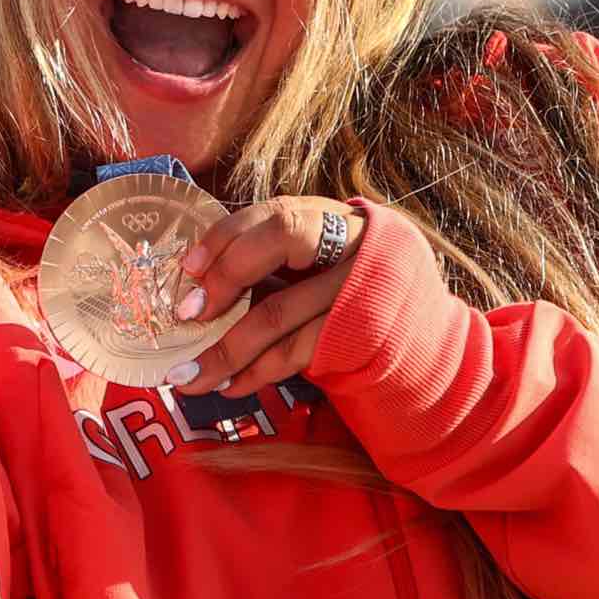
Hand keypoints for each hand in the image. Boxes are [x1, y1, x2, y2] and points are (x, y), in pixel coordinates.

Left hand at [168, 196, 372, 396]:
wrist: (410, 330)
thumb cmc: (342, 291)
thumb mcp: (312, 263)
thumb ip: (267, 264)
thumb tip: (194, 291)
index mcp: (326, 216)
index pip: (271, 211)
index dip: (225, 237)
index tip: (188, 270)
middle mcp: (346, 241)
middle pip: (281, 240)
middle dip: (226, 277)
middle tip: (188, 317)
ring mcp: (356, 287)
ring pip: (280, 310)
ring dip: (226, 349)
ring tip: (189, 376)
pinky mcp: (358, 333)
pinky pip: (297, 352)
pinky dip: (258, 373)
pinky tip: (231, 386)